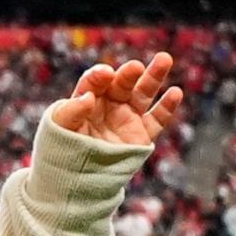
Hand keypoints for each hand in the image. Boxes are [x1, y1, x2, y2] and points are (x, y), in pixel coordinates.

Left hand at [52, 53, 181, 145]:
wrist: (75, 177)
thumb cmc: (61, 147)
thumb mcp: (59, 127)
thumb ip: (71, 111)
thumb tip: (88, 97)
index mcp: (87, 98)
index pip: (95, 82)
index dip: (100, 76)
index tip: (106, 74)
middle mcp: (109, 105)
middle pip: (122, 83)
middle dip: (129, 73)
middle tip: (135, 66)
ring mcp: (126, 119)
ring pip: (143, 94)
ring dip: (153, 77)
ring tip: (164, 59)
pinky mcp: (140, 135)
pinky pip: (156, 119)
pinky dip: (166, 107)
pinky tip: (175, 93)